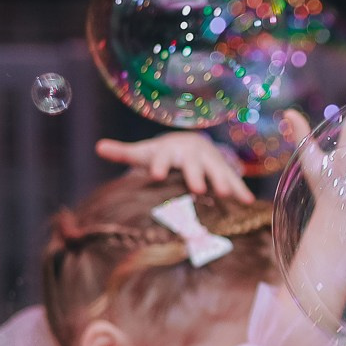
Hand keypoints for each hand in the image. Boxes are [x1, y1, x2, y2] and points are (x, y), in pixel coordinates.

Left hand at [96, 131, 253, 201]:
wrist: (190, 143)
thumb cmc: (163, 154)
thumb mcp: (144, 152)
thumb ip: (123, 152)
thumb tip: (97, 146)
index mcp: (169, 151)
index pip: (163, 157)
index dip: (160, 165)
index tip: (156, 174)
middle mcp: (191, 155)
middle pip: (193, 165)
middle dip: (195, 175)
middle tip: (197, 188)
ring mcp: (210, 162)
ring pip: (217, 171)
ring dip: (222, 181)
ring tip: (225, 194)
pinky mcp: (224, 170)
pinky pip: (234, 179)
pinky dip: (240, 190)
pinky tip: (248, 202)